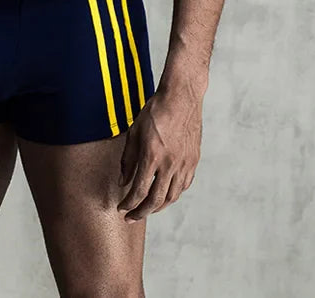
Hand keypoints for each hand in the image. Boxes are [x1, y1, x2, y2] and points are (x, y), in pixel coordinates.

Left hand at [116, 81, 202, 220]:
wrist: (181, 97)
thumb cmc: (155, 111)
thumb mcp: (134, 132)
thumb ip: (128, 159)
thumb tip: (123, 181)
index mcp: (152, 155)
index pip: (138, 190)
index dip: (128, 204)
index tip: (121, 208)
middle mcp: (170, 164)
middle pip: (156, 200)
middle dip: (141, 212)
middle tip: (131, 217)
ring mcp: (184, 163)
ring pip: (172, 196)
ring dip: (158, 207)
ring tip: (147, 209)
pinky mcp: (193, 161)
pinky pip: (184, 185)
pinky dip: (173, 194)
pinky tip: (165, 193)